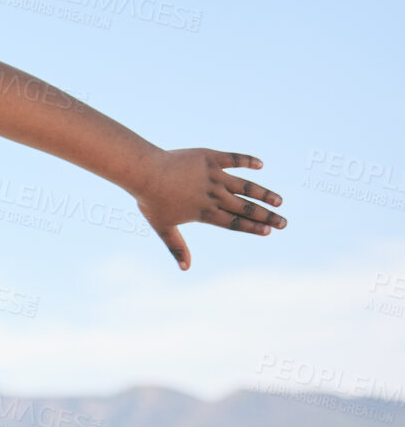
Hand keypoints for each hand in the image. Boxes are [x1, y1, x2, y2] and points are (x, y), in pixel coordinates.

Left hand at [131, 149, 283, 269]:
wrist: (143, 171)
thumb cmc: (150, 200)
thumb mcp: (163, 226)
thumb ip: (177, 246)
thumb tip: (185, 269)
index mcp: (205, 212)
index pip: (234, 223)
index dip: (253, 227)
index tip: (269, 231)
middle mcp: (213, 195)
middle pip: (245, 208)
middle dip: (266, 216)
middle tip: (284, 222)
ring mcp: (212, 176)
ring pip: (245, 186)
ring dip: (263, 193)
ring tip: (279, 200)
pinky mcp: (209, 157)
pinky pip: (233, 158)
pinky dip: (247, 160)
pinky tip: (260, 164)